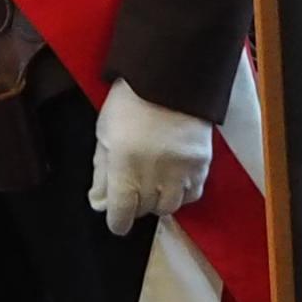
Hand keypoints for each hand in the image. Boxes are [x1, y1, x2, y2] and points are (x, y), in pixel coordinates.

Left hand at [88, 79, 215, 234]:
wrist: (170, 79)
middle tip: (134, 190)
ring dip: (159, 201)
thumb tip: (99, 203)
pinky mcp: (202, 164)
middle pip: (145, 210)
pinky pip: (193, 193)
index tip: (117, 222)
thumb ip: (101, 172)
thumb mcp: (104, 134)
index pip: (121, 212)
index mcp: (124, 165)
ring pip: (170, 206)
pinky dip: (182, 194)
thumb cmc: (130, 103)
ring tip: (155, 186)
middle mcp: (153, 173)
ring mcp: (181, 170)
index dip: (118, 222)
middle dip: (136, 205)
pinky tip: (175, 181)